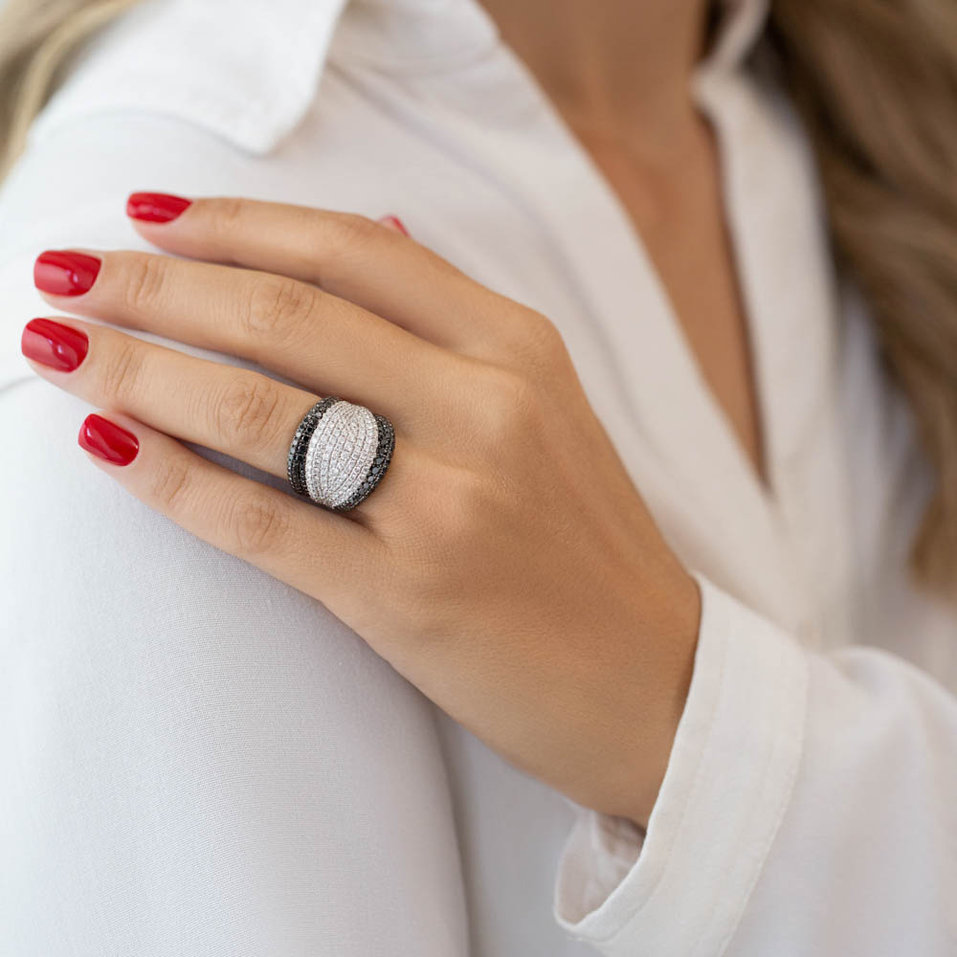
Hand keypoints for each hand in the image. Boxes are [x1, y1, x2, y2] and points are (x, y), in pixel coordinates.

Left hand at [22, 194, 701, 827]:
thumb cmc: (587, 543)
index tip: (152, 217)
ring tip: (61, 347)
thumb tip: (372, 230)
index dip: (236, 224)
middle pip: (287, 316)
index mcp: (518, 350)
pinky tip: (111, 447)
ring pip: (259, 412)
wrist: (653, 677)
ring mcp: (446, 505)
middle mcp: (486, 409)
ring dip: (140, 370)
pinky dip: (171, 480)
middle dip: (157, 285)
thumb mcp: (547, 406)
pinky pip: (260, 522)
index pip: (352, 250)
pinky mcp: (406, 597)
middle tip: (70, 269)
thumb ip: (453, 326)